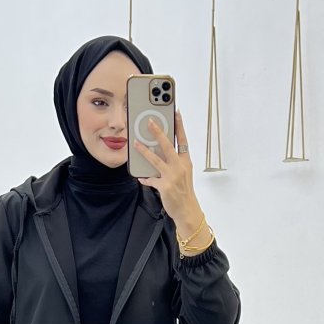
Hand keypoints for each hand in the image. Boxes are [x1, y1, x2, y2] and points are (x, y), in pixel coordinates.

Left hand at [132, 111, 200, 231]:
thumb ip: (174, 163)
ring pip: (155, 159)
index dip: (180, 126)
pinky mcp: (164, 186)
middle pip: (168, 145)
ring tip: (136, 143)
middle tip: (150, 121)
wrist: (187, 209)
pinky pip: (150, 179)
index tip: (176, 113)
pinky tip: (140, 177)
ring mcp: (172, 176)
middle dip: (158, 132)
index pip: (183, 140)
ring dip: (144, 150)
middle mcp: (180, 166)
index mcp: (186, 162)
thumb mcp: (183, 174)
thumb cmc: (184, 191)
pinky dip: (145, 178)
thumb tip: (159, 153)